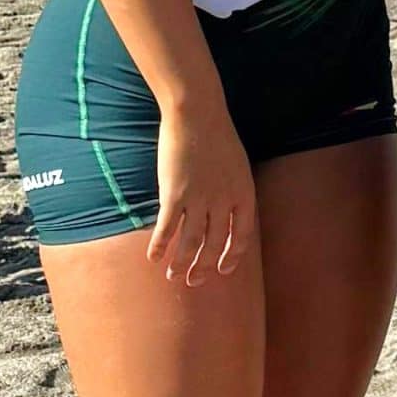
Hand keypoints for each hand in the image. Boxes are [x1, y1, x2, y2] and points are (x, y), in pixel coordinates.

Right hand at [148, 99, 253, 286]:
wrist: (198, 115)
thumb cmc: (217, 137)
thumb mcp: (237, 166)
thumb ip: (232, 190)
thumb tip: (224, 210)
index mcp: (244, 194)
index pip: (242, 236)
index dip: (232, 256)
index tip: (223, 269)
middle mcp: (224, 202)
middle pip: (215, 245)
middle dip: (204, 267)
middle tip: (194, 282)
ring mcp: (200, 199)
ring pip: (191, 243)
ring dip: (181, 263)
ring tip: (173, 275)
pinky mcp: (175, 194)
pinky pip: (167, 228)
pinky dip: (159, 245)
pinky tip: (152, 257)